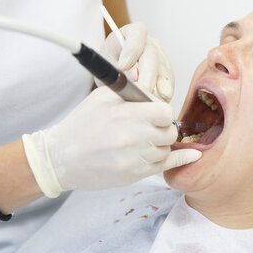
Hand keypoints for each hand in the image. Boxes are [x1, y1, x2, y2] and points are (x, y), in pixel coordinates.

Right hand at [22, 87, 200, 196]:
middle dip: (163, 127)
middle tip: (149, 126)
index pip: (165, 113)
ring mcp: (134, 160)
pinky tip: (191, 155)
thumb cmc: (81, 124)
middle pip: (169, 132)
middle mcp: (133, 140)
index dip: (162, 111)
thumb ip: (130, 88)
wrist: (60, 158)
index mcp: (125, 116)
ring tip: (143, 139)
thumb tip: (149, 75)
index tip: (154, 112)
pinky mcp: (133, 176)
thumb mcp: (102, 97)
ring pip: (167, 149)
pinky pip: (165, 167)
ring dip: (161, 143)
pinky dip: (179, 160)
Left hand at [100, 23, 174, 100]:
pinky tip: (157, 101)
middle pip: (152, 55)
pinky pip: (168, 81)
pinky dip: (164, 92)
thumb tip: (134, 77)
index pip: (137, 34)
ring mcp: (161, 55)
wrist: (115, 69)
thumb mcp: (106, 64)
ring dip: (158, 87)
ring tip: (150, 100)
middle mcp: (149, 42)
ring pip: (163, 69)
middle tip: (141, 91)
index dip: (131, 50)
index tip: (122, 67)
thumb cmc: (109, 63)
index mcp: (131, 33)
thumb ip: (118, 69)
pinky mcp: (167, 71)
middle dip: (147, 75)